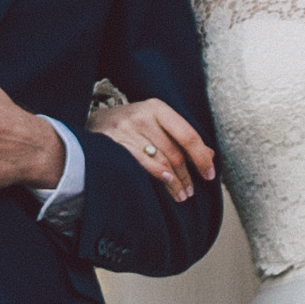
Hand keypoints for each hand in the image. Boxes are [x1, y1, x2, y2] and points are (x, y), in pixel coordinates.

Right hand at [92, 93, 218, 196]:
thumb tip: (210, 156)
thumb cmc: (131, 126)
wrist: (93, 123)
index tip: (210, 174)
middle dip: (187, 176)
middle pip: (175, 152)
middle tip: (191, 191)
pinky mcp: (113, 145)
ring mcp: (126, 131)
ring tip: (182, 195)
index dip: (201, 157)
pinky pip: (142, 165)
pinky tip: (167, 185)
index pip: (188, 135)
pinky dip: (158, 176)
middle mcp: (142, 117)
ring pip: (161, 162)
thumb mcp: (156, 123)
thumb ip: (181, 137)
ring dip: (175, 183)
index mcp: (157, 108)